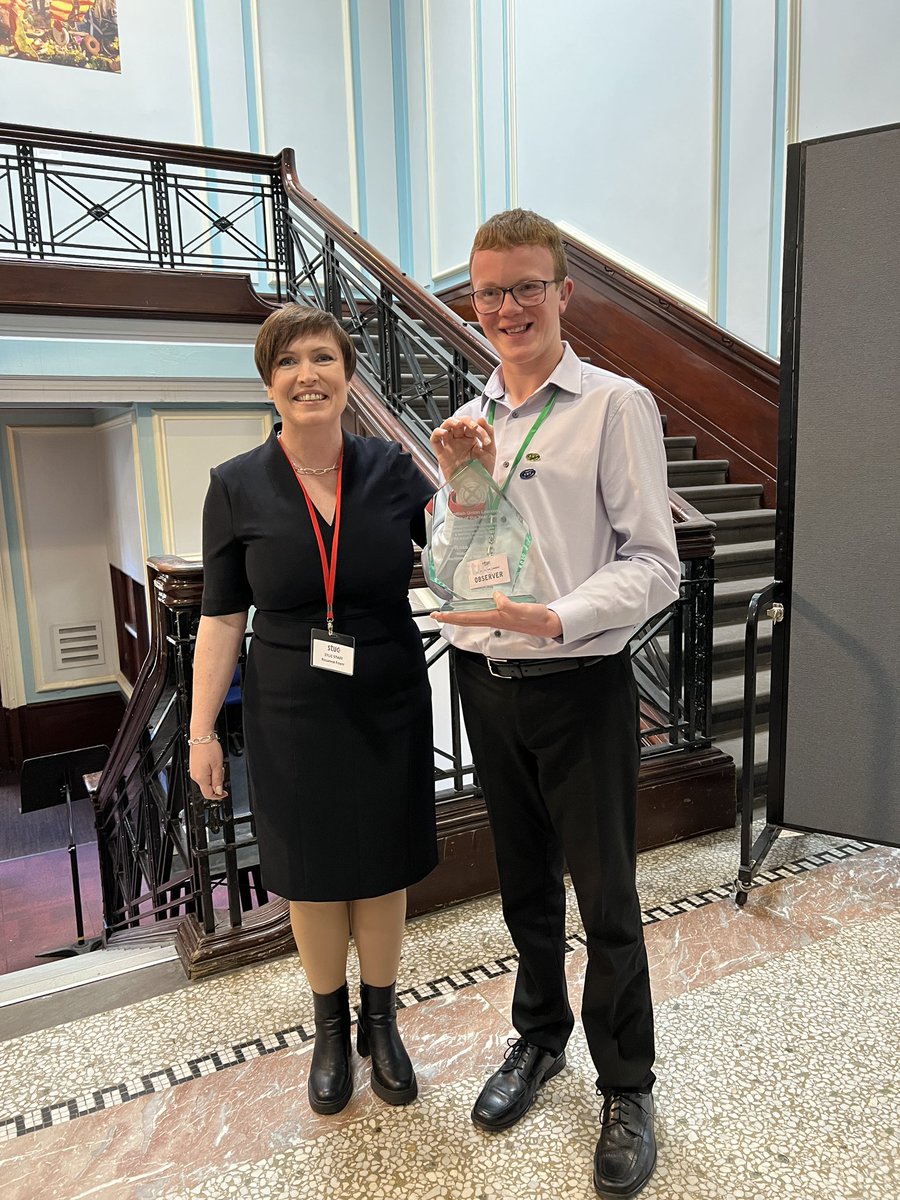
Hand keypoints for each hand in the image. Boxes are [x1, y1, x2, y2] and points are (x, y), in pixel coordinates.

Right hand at [189, 740, 227, 799]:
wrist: (201, 736)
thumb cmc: (209, 748)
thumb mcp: (218, 765)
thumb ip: (218, 780)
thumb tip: (218, 791)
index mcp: (200, 777)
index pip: (208, 794)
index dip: (218, 796)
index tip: (224, 793)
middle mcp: (195, 776)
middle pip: (207, 788)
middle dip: (217, 783)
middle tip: (222, 771)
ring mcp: (194, 771)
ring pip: (206, 781)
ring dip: (214, 777)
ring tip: (218, 765)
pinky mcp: (194, 766)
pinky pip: (203, 774)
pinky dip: (210, 772)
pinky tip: (213, 764)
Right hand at [430, 416, 494, 481]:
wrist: (475, 488)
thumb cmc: (482, 473)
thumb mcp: (490, 452)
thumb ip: (489, 434)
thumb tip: (482, 419)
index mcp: (471, 440)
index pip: (472, 426)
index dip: (479, 428)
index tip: (486, 439)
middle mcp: (460, 441)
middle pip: (458, 422)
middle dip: (466, 421)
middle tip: (474, 427)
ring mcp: (450, 446)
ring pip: (446, 427)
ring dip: (451, 422)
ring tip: (458, 424)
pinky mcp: (442, 454)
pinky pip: (435, 440)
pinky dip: (437, 433)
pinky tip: (444, 432)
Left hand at [431, 591, 562, 637]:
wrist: (549, 624)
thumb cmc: (537, 618)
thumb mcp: (524, 609)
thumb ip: (509, 605)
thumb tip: (495, 597)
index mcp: (495, 618)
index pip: (468, 618)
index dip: (452, 617)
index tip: (438, 615)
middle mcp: (493, 619)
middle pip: (466, 619)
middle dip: (450, 617)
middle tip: (436, 614)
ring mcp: (497, 618)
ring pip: (472, 617)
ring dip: (459, 615)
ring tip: (448, 611)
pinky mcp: (503, 614)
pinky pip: (482, 613)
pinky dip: (472, 610)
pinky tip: (472, 606)